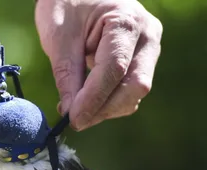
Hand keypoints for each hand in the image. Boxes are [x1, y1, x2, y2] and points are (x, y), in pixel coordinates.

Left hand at [35, 0, 162, 130]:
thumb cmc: (65, 2)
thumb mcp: (59, 36)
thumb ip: (66, 75)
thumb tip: (71, 112)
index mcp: (126, 21)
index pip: (114, 69)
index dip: (94, 99)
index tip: (74, 119)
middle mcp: (146, 36)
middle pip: (134, 85)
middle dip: (105, 108)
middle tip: (76, 121)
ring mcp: (148, 48)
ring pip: (135, 91)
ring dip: (107, 107)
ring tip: (77, 109)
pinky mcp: (141, 59)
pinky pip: (130, 88)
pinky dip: (110, 100)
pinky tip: (88, 101)